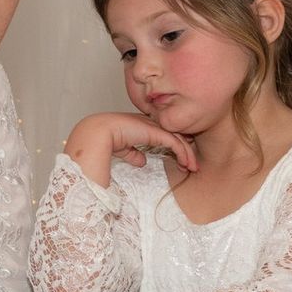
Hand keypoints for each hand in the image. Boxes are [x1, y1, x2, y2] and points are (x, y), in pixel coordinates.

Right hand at [63, 112, 196, 184]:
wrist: (97, 133)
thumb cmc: (103, 140)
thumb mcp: (122, 149)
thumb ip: (132, 153)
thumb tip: (142, 160)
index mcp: (139, 125)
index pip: (162, 133)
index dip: (173, 145)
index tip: (180, 159)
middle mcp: (148, 123)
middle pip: (173, 134)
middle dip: (185, 149)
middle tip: (192, 164)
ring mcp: (153, 126)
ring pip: (177, 138)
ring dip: (187, 154)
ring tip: (193, 168)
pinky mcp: (156, 132)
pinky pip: (175, 143)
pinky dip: (183, 153)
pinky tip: (187, 163)